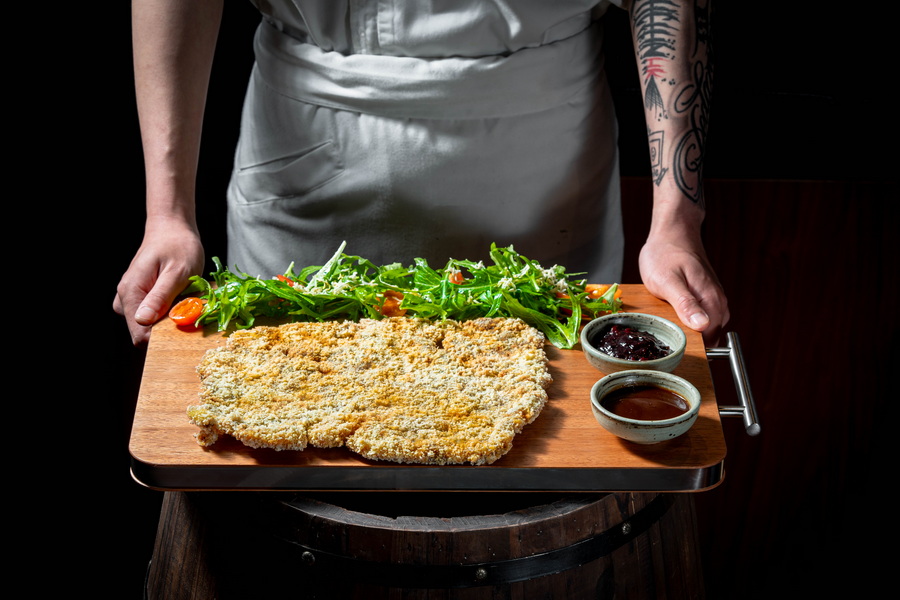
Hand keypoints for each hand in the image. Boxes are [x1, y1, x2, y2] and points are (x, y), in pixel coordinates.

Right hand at [113, 217, 204, 344]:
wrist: (171, 228)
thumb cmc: (178, 246)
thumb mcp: (177, 273)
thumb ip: (160, 297)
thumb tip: (143, 321)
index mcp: (131, 293)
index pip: (139, 335)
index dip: (162, 337)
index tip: (181, 326)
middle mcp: (124, 298)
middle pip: (144, 331)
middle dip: (167, 327)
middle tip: (186, 306)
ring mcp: (130, 297)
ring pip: (148, 324)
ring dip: (168, 318)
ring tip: (182, 297)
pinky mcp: (138, 296)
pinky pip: (151, 314)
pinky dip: (167, 311)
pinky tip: (177, 296)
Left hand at [639, 228, 728, 345]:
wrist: (672, 232)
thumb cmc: (665, 254)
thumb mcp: (667, 281)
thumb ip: (685, 304)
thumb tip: (702, 325)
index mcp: (711, 299)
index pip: (710, 338)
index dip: (692, 347)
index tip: (673, 346)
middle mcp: (718, 300)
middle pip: (710, 335)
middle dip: (690, 341)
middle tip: (666, 337)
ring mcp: (714, 297)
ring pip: (707, 326)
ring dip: (690, 330)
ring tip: (669, 326)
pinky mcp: (707, 294)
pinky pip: (703, 316)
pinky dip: (690, 319)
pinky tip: (674, 315)